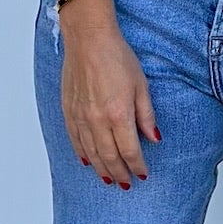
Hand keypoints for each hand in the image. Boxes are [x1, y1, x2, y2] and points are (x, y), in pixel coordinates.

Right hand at [59, 8, 159, 187]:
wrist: (89, 40)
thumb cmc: (116, 57)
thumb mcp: (141, 86)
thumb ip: (146, 116)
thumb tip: (154, 138)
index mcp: (119, 115)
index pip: (130, 151)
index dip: (137, 166)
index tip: (143, 174)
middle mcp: (98, 120)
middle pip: (109, 157)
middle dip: (119, 173)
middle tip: (126, 184)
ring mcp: (81, 117)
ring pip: (91, 153)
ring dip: (101, 169)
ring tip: (109, 179)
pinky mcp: (69, 110)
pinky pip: (75, 140)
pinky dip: (82, 153)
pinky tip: (88, 161)